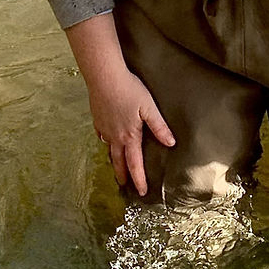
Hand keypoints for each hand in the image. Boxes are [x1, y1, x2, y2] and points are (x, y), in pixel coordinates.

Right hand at [87, 63, 175, 196]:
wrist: (104, 77)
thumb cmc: (129, 90)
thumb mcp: (149, 108)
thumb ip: (159, 126)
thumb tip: (170, 143)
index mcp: (129, 136)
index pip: (135, 163)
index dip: (139, 179)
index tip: (141, 192)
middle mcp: (115, 136)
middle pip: (119, 161)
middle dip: (123, 175)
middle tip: (125, 185)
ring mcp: (104, 128)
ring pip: (109, 149)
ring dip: (114, 160)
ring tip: (117, 166)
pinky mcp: (97, 119)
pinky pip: (102, 136)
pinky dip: (106, 142)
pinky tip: (107, 140)